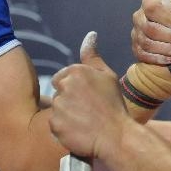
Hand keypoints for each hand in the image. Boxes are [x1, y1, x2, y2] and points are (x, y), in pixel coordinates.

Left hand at [50, 32, 128, 157]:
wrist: (116, 136)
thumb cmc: (114, 105)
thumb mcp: (107, 76)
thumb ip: (93, 56)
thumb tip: (90, 35)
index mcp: (76, 71)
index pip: (62, 77)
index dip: (75, 88)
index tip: (87, 98)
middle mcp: (64, 86)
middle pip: (58, 92)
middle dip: (69, 100)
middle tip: (87, 110)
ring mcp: (58, 106)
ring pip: (56, 108)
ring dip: (66, 114)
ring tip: (84, 121)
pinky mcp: (54, 124)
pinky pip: (55, 124)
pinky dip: (64, 128)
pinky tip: (79, 130)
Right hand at [131, 0, 170, 70]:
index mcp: (149, 3)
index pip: (154, 8)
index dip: (169, 18)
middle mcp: (139, 18)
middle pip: (150, 28)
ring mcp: (136, 34)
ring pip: (148, 44)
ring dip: (168, 48)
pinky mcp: (137, 50)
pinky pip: (144, 56)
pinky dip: (160, 58)